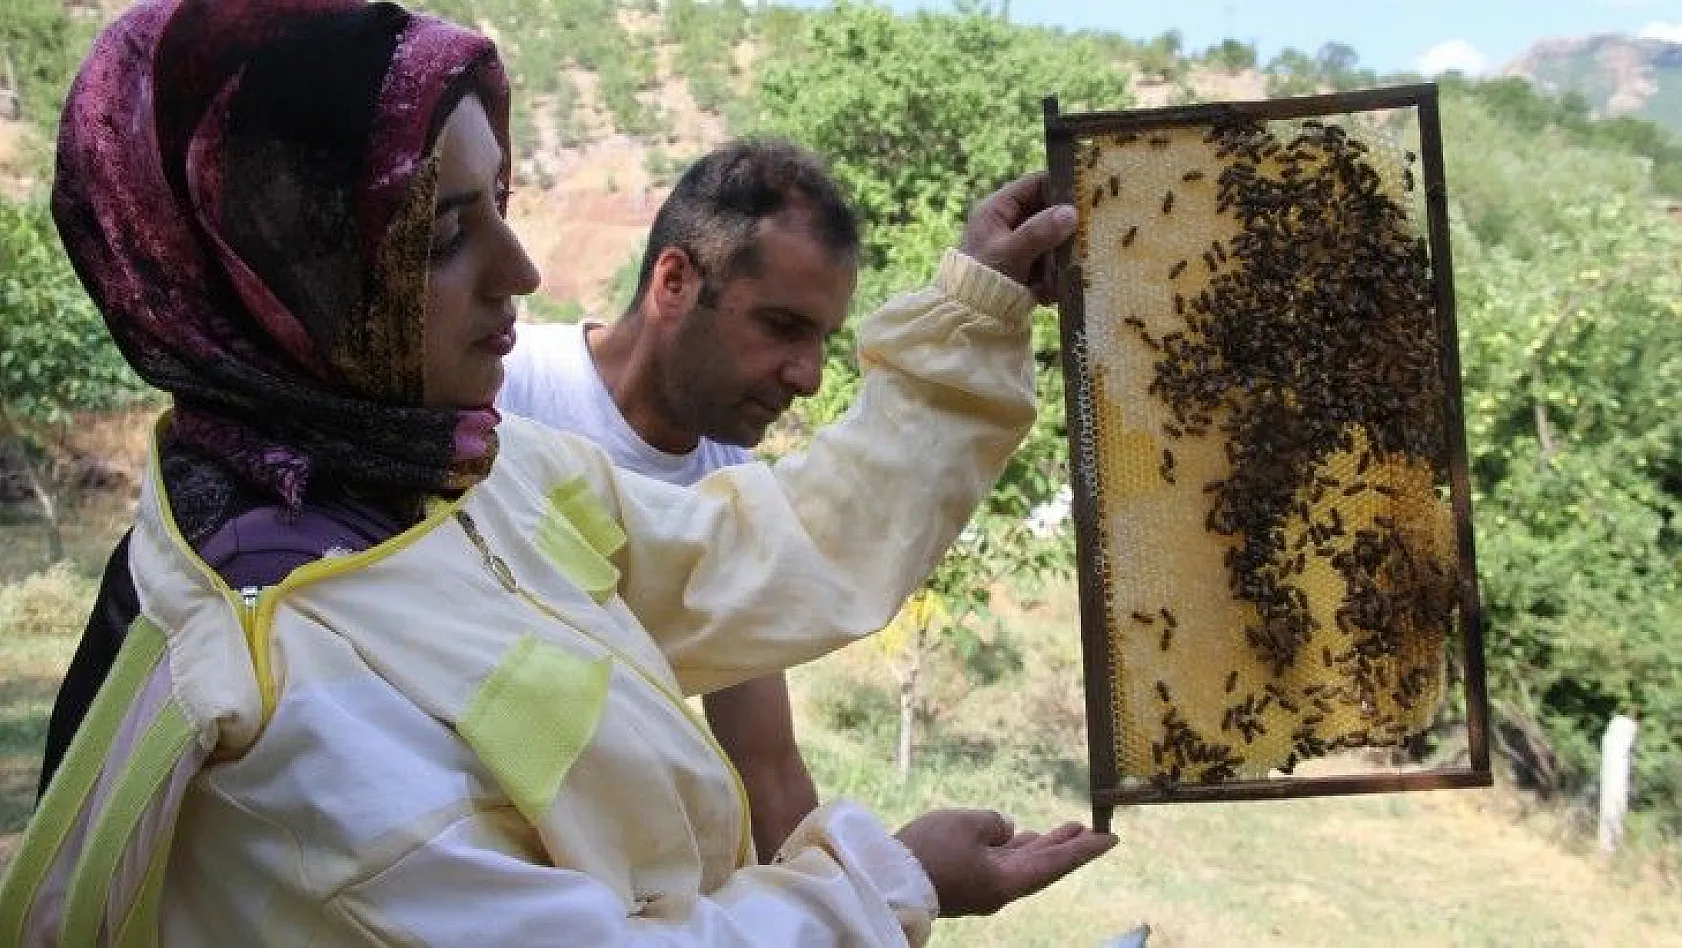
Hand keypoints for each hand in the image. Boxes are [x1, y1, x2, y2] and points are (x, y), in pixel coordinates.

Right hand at [896, 809, 1116, 916]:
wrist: (888, 880)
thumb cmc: (929, 851)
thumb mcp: (966, 824)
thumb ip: (994, 823)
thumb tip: (1005, 831)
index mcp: (1007, 881)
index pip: (1056, 863)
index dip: (1084, 849)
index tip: (1111, 839)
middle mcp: (1001, 888)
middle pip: (1044, 865)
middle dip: (1067, 845)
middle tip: (1090, 828)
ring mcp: (984, 887)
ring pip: (1023, 864)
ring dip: (1044, 845)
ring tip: (1066, 829)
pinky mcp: (968, 881)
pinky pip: (1002, 863)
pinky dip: (1017, 848)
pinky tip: (1020, 836)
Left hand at [958, 172, 1077, 303]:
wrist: (969, 319)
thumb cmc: (983, 280)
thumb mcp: (1011, 252)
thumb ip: (1040, 231)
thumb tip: (1071, 213)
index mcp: (996, 209)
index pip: (1033, 184)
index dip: (1059, 186)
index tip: (1085, 194)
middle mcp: (1006, 223)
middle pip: (1045, 213)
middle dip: (1064, 227)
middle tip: (1085, 234)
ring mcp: (1015, 245)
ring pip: (1049, 239)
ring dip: (1059, 255)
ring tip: (1066, 269)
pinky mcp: (1022, 266)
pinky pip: (1045, 261)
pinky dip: (1051, 274)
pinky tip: (1049, 289)